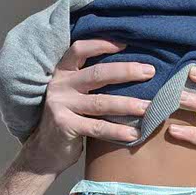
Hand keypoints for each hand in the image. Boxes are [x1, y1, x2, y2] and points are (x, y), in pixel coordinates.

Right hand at [0, 40, 154, 194]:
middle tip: (150, 72)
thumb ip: (94, 80)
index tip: (126, 44)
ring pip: (100, 102)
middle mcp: (60, 85)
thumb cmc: (71, 116)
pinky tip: (135, 133)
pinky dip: (118, 130)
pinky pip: (97, 127)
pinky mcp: (64, 126)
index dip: (101, 44)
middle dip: (127, 71)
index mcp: (64, 72)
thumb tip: (137, 68)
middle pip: (97, 74)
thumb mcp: (76, 93)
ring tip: (149, 107)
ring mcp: (60, 106)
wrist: (44, 150)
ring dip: (128, 104)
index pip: (80, 49)